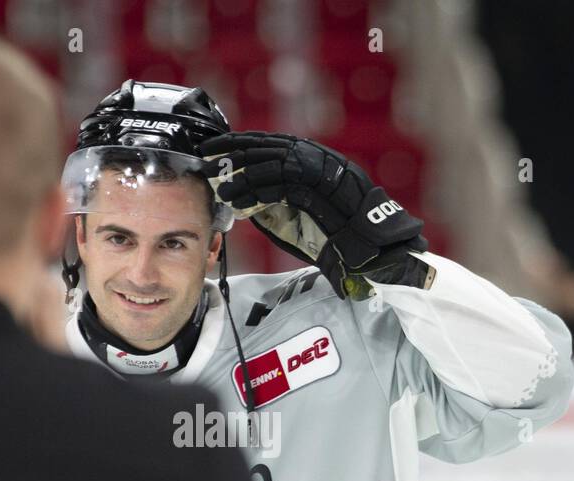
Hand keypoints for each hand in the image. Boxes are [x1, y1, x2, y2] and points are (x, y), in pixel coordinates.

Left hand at [199, 132, 428, 299]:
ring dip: (239, 173)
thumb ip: (275, 202)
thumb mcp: (299, 213)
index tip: (214, 148)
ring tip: (217, 183)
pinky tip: (236, 198)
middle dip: (230, 151)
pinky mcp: (317, 183)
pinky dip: (255, 189)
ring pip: (268, 161)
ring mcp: (316, 167)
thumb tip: (244, 200)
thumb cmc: (336, 234)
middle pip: (263, 146)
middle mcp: (312, 155)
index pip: (267, 143)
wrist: (370, 245)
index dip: (238, 144)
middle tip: (204, 157)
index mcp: (309, 157)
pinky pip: (279, 182)